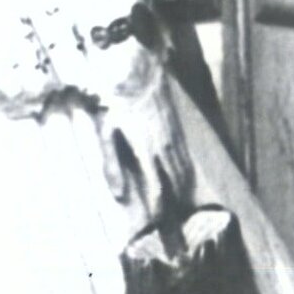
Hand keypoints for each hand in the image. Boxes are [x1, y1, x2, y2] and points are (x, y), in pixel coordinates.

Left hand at [103, 72, 194, 223]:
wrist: (134, 69)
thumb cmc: (113, 101)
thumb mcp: (105, 133)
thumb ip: (112, 165)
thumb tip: (119, 195)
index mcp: (145, 148)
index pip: (157, 187)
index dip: (160, 208)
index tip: (160, 224)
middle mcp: (164, 144)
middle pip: (177, 183)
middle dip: (177, 205)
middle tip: (177, 224)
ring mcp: (174, 136)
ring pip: (185, 170)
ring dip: (185, 192)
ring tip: (184, 211)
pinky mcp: (177, 128)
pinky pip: (186, 157)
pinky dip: (188, 174)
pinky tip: (187, 182)